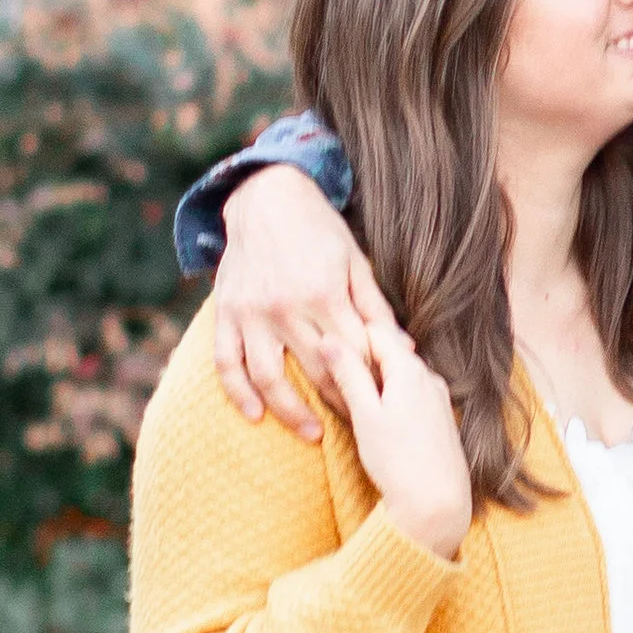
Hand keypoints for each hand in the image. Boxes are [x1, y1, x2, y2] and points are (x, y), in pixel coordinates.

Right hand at [214, 168, 393, 438]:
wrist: (267, 198)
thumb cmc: (319, 230)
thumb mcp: (355, 261)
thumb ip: (375, 307)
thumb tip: (406, 347)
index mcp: (325, 294)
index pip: (353, 353)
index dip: (370, 382)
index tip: (385, 405)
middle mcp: (287, 307)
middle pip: (316, 370)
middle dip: (340, 404)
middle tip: (358, 428)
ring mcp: (253, 313)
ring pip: (269, 376)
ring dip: (291, 411)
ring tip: (312, 434)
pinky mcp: (227, 313)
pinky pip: (226, 362)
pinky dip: (237, 392)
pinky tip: (255, 415)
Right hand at [326, 314, 473, 562]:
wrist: (437, 505)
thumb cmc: (398, 462)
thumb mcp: (365, 415)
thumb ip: (349, 374)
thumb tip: (329, 339)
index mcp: (410, 369)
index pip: (375, 330)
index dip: (349, 334)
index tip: (326, 346)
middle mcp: (429, 376)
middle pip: (389, 349)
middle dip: (360, 356)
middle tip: (332, 370)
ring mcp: (438, 396)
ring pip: (400, 372)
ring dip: (375, 377)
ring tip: (350, 395)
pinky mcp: (440, 417)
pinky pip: (412, 391)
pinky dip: (391, 394)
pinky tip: (377, 415)